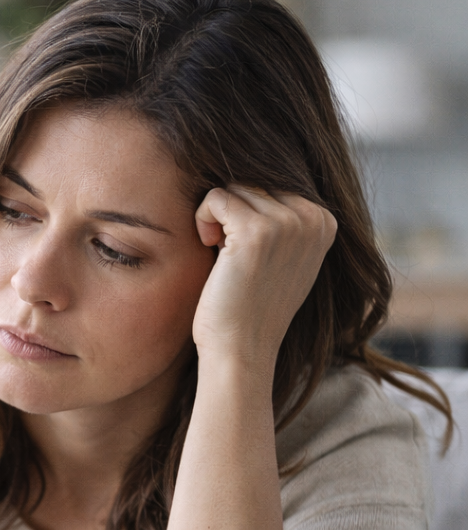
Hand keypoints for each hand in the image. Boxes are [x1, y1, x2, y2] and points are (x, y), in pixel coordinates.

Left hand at [192, 185, 336, 372]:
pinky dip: (203, 217)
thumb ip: (285, 223)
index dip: (249, 212)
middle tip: (227, 251)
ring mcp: (287, 224)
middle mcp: (313, 219)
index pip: (274, 186)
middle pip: (255, 182)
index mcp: (325, 222)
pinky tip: (209, 246)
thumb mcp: (283, 259)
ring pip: (236, 187)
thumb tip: (260, 180)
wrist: (241, 349)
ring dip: (218, 216)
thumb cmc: (251, 308)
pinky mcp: (256, 232)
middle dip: (233, 212)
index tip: (243, 250)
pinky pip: (216, 197)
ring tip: (220, 251)